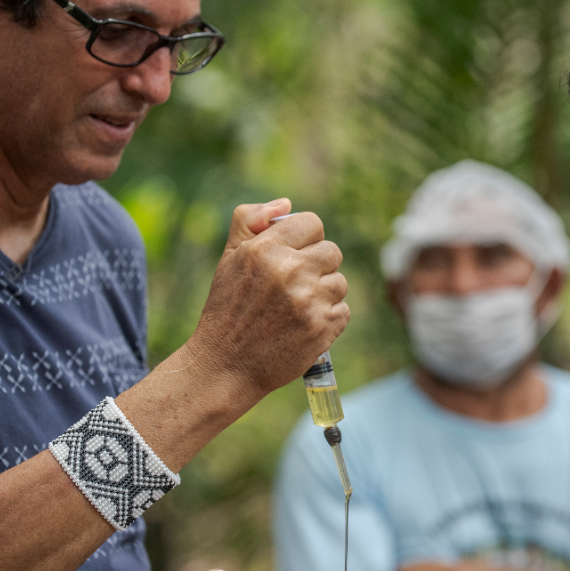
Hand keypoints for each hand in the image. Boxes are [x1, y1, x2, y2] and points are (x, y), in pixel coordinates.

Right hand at [188, 200, 349, 397]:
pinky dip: (329, 318)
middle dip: (317, 266)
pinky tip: (304, 325)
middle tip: (295, 285)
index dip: (305, 239)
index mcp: (267, 248)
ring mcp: (309, 301)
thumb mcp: (229, 258)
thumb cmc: (228, 309)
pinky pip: (343, 311)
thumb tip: (286, 204)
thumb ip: (250, 220)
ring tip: (297, 307)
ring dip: (324, 293)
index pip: (312, 223)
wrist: (226, 365)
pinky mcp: (322, 328)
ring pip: (340, 282)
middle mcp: (291, 271)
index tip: (293, 255)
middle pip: (332, 252)